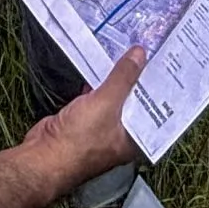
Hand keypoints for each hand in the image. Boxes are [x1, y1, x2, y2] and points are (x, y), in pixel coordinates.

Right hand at [23, 47, 146, 186]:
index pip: (154, 112)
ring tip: (126, 52)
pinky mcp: (83, 120)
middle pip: (134, 102)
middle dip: (137, 79)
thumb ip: (123, 78)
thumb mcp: (107, 103)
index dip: (159, 89)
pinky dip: (97, 84)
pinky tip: (99, 65)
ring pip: (114, 99)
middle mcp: (121, 136)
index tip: (165, 64)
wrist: (43, 156)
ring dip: (116, 79)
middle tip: (147, 51)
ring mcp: (100, 128)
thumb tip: (141, 53)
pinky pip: (95, 98)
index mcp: (134, 140)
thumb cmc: (81, 138)